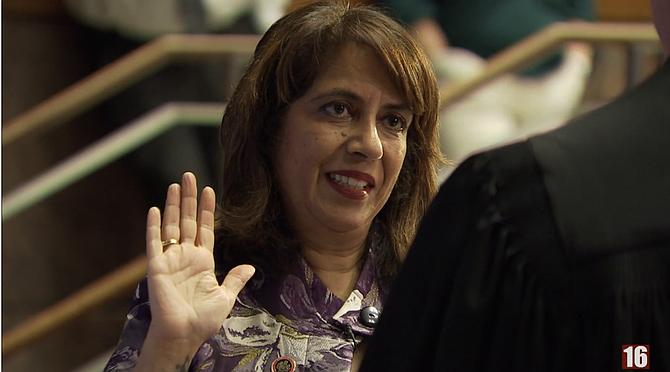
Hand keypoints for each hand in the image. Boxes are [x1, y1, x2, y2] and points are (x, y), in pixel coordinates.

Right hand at [145, 172, 254, 345]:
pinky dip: (154, 226)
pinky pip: (154, 243)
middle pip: (188, 220)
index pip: (206, 228)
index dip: (208, 209)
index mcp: (203, 261)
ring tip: (176, 184)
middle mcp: (186, 256)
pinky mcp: (157, 267)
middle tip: (189, 176)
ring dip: (174, 205)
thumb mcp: (225, 296)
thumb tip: (251, 267)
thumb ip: (235, 279)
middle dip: (190, 198)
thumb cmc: (203, 319)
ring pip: (172, 225)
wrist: (185, 334)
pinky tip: (155, 209)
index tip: (209, 189)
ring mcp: (170, 259)